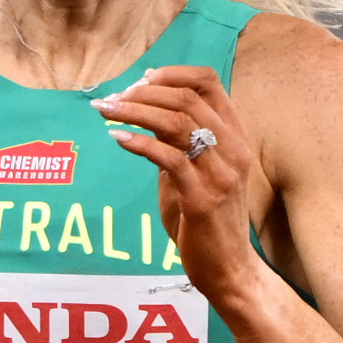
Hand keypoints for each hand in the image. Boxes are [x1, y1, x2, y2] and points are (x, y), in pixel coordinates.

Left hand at [94, 63, 269, 294]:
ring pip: (176, 122)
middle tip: (113, 99)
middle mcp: (234, 149)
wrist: (229, 269)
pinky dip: (138, 142)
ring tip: (106, 111)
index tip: (140, 80)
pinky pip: (168, 158)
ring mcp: (221, 174)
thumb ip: (178, 144)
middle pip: (187, 98)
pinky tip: (117, 138)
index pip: (208, 82)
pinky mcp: (202, 199)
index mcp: (236, 136)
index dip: (171, 73)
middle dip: (143, 92)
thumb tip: (145, 114)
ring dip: (135, 111)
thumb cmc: (208, 221)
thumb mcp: (197, 173)